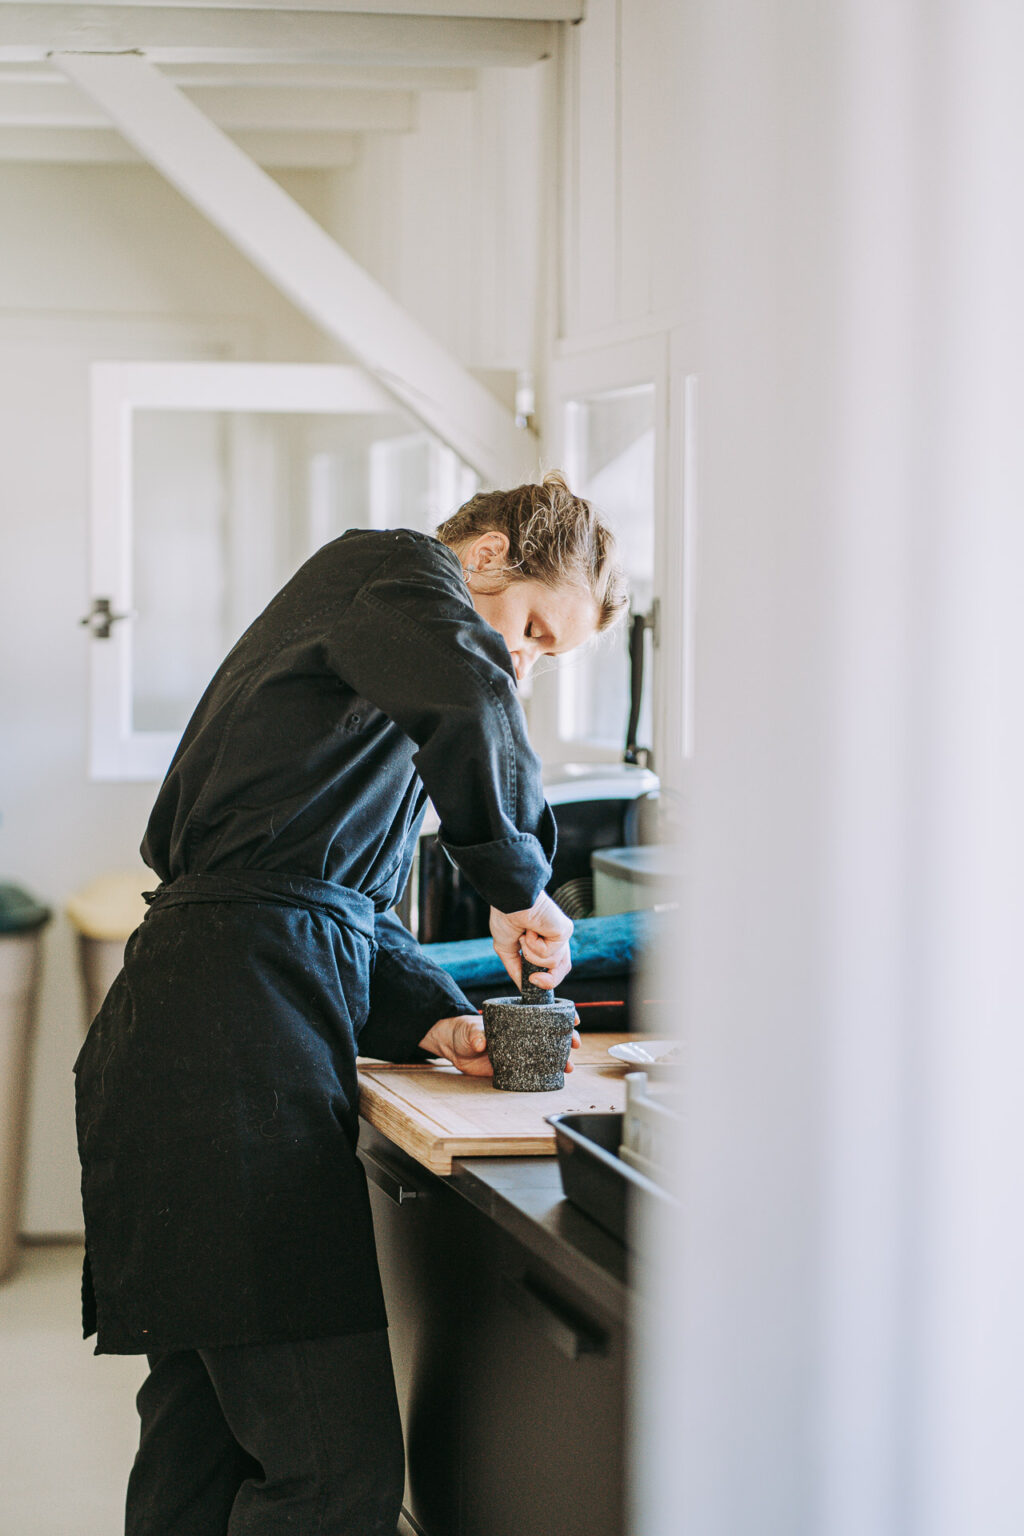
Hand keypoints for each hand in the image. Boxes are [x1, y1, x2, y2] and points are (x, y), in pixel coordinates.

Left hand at [418, 1014, 582, 1075]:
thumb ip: (475, 1034)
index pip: (543, 1012)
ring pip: (545, 1052)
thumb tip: (481, 1043)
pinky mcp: (514, 1066)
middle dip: (566, 1038)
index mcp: (516, 1016)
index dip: (561, 1014)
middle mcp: (522, 1032)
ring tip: (569, 1066)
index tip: (574, 1019)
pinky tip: (555, 1077)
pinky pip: (533, 1069)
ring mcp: (519, 1049)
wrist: (454, 1047)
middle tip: (575, 1044)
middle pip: (550, 1033)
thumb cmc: (463, 1030)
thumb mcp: (469, 1030)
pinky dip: (545, 1072)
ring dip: (560, 1058)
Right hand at [490, 892, 572, 990]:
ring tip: (524, 936)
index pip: (554, 967)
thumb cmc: (505, 916)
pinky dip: (534, 946)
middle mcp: (555, 939)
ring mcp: (561, 936)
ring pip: (553, 965)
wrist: (508, 901)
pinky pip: (550, 956)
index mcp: (544, 942)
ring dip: (532, 955)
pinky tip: (530, 930)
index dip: (547, 980)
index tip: (532, 982)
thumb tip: (522, 987)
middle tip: (533, 980)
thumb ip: (516, 968)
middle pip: (561, 971)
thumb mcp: (506, 948)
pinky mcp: (564, 932)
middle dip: (547, 981)